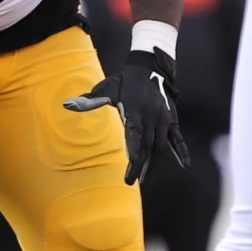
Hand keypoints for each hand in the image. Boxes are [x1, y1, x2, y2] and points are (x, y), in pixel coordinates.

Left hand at [64, 48, 189, 183]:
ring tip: (145, 180)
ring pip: (160, 146)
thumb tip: (67, 105)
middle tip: (132, 182)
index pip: (134, 132)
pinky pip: (178, 138)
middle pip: (146, 145)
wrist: (150, 68)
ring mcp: (163, 120)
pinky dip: (181, 151)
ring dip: (154, 164)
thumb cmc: (124, 82)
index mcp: (134, 110)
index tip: (132, 161)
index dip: (134, 147)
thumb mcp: (106, 89)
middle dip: (140, 165)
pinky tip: (184, 165)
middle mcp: (151, 116)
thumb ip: (89, 101)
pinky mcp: (172, 121)